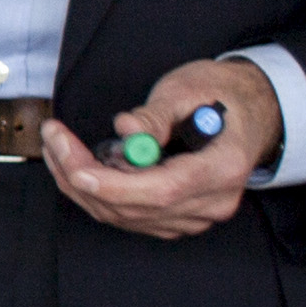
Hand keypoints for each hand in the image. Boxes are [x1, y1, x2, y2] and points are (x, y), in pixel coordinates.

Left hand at [39, 56, 276, 242]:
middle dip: (83, 177)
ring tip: (60, 145)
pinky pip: (129, 215)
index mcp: (223, 168)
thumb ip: (155, 114)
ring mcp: (196, 216)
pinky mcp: (178, 218)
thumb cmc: (223, 95)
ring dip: (83, 185)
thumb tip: (124, 130)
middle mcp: (212, 202)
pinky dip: (99, 193)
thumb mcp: (190, 88)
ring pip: (125, 216)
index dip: (112, 185)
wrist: (252, 112)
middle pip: (135, 208)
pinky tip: (81, 164)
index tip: (74, 164)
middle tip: (54, 138)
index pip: (162, 191)